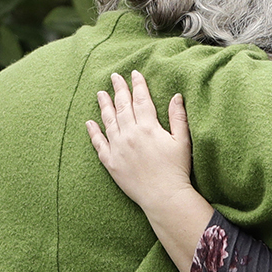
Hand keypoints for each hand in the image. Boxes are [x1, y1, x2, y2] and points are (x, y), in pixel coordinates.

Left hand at [87, 70, 193, 209]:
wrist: (163, 197)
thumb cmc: (176, 170)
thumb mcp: (182, 141)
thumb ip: (178, 117)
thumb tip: (176, 96)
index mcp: (148, 127)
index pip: (141, 100)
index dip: (137, 85)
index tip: (134, 74)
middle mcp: (130, 134)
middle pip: (122, 106)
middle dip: (119, 89)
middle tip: (114, 76)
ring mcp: (118, 148)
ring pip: (108, 121)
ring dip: (104, 105)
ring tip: (101, 93)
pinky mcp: (111, 162)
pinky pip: (98, 144)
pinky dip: (93, 132)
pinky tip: (89, 123)